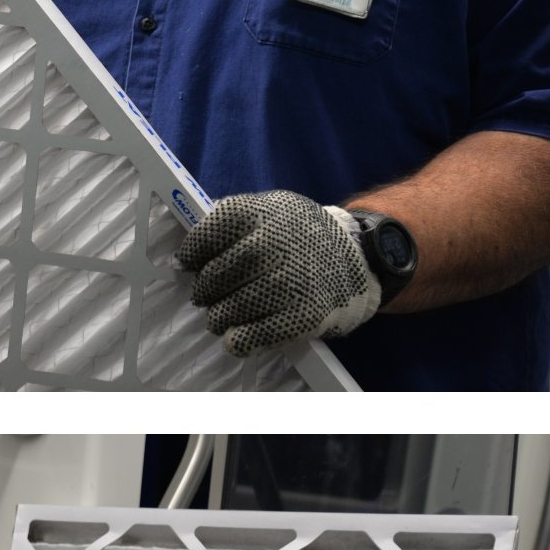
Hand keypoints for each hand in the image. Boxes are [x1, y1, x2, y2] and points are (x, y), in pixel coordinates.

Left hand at [175, 190, 382, 355]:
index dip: (192, 254)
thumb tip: (189, 252)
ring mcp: (287, 283)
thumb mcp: (273, 210)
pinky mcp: (300, 315)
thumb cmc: (304, 235)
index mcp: (259, 215)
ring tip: (223, 316)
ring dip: (219, 317)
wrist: (361, 257)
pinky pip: (252, 335)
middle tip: (207, 295)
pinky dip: (238, 340)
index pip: (207, 237)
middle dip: (205, 290)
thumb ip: (234, 222)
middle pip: (214, 277)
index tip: (188, 264)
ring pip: (228, 310)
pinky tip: (236, 337)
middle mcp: (271, 247)